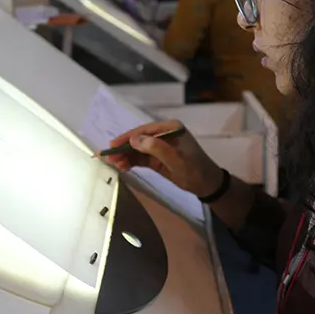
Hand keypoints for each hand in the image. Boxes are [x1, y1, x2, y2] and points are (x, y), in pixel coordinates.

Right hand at [106, 120, 223, 197]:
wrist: (206, 185)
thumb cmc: (194, 169)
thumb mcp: (175, 159)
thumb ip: (155, 148)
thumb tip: (133, 139)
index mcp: (170, 128)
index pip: (144, 130)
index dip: (127, 137)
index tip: (113, 144)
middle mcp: (164, 135)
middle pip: (139, 139)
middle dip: (123, 147)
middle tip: (108, 156)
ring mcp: (160, 147)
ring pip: (138, 150)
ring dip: (126, 156)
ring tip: (113, 163)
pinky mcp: (158, 159)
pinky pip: (141, 158)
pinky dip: (132, 162)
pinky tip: (123, 166)